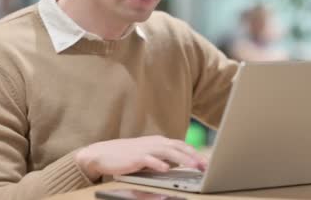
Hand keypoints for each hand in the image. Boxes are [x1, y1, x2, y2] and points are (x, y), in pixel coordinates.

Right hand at [75, 135, 206, 181]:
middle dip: (195, 156)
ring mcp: (146, 149)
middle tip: (207, 166)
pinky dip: (158, 163)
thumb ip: (163, 157)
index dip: (196, 153)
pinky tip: (166, 169)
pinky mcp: (135, 157)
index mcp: (159, 142)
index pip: (182, 146)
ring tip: (194, 167)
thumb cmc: (127, 156)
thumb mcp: (148, 155)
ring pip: (168, 152)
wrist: (103, 153)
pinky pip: (149, 160)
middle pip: (179, 147)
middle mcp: (155, 143)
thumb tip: (179, 164)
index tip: (207, 162)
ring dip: (183, 159)